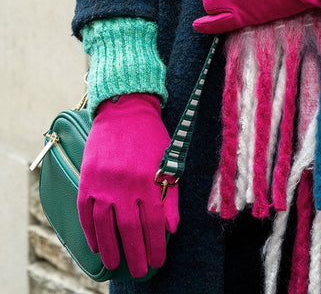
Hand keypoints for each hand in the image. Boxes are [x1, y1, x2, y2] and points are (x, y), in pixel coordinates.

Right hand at [77, 93, 178, 276]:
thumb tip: (172, 229)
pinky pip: (85, 211)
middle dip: (135, 255)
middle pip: (129, 230)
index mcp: (149, 182)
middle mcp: (125, 186)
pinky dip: (89, 231)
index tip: (157, 262)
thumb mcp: (169, 163)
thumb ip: (171, 196)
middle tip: (138, 271)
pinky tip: (95, 245)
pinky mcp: (88, 178)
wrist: (125, 112)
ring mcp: (103, 183)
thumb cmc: (152, 138)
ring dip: (109, 249)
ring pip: (105, 226)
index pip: (154, 225)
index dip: (156, 247)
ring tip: (114, 265)